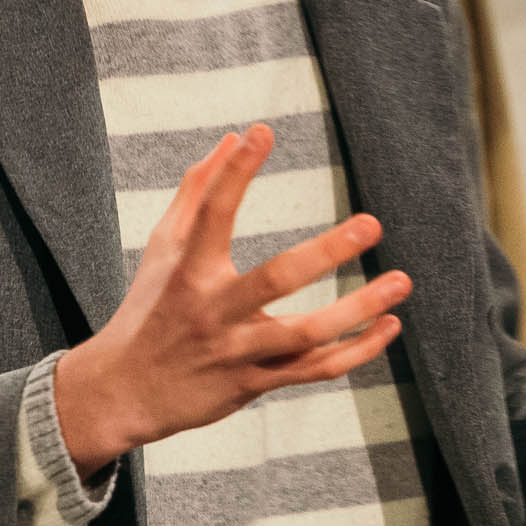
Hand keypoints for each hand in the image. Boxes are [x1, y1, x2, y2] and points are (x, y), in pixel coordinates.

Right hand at [56, 125, 412, 475]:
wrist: (124, 392)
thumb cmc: (148, 309)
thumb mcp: (161, 249)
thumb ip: (196, 192)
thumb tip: (232, 139)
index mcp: (187, 270)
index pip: (212, 212)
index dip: (236, 171)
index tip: (262, 133)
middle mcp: (213, 311)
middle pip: (276, 279)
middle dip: (327, 251)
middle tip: (372, 225)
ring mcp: (236, 352)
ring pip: (307, 335)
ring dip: (359, 310)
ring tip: (401, 282)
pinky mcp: (254, 383)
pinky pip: (315, 370)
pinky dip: (357, 351)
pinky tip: (389, 326)